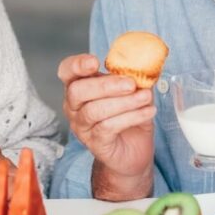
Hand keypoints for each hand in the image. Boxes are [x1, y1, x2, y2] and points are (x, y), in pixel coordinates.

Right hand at [58, 53, 155, 198]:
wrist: (133, 151)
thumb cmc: (128, 116)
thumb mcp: (132, 92)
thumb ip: (134, 78)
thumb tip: (145, 67)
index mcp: (79, 86)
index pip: (67, 71)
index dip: (77, 65)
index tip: (95, 62)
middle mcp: (74, 106)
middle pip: (77, 91)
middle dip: (105, 85)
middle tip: (131, 84)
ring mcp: (82, 126)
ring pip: (94, 111)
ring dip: (123, 102)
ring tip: (145, 97)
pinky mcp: (95, 143)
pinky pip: (108, 127)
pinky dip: (131, 117)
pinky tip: (148, 111)